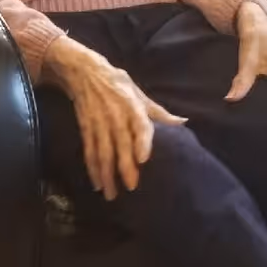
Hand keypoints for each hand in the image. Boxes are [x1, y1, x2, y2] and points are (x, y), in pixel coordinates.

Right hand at [43, 36, 185, 199]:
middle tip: (131, 187)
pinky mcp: (86, 128)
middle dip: (124, 167)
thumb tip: (182, 122)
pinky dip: (92, 168)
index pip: (139, 124)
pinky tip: (96, 183)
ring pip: (103, 152)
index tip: (143, 159)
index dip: (141, 141)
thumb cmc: (117, 83)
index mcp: (132, 106)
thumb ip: (159, 112)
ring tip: (111, 194)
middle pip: (120, 144)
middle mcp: (115, 116)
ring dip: (106, 174)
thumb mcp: (139, 93)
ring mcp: (99, 123)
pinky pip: (89, 151)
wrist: (84, 72)